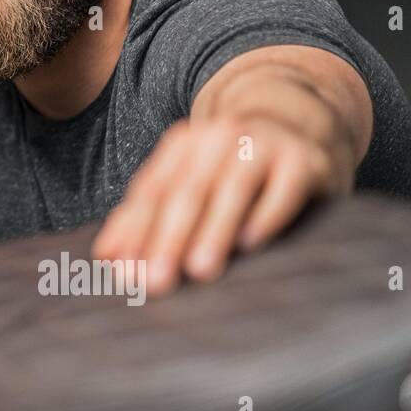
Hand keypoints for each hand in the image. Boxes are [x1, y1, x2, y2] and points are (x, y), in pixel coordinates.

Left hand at [91, 115, 351, 296]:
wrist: (301, 127)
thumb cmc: (233, 171)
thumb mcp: (188, 183)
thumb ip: (146, 217)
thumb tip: (106, 258)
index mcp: (183, 145)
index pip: (153, 192)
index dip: (136, 233)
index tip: (125, 275)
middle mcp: (219, 137)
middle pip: (188, 192)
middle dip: (169, 239)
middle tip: (156, 283)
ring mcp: (264, 144)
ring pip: (233, 190)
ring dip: (214, 231)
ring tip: (199, 270)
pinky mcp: (305, 160)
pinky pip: (284, 190)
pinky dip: (266, 216)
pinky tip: (251, 243)